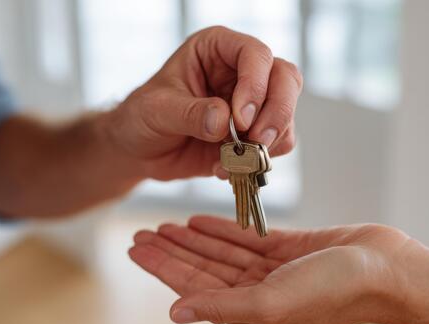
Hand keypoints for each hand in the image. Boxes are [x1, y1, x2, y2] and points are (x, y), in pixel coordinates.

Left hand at [101, 26, 301, 180]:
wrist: (141, 151)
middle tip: (257, 141)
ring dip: (270, 140)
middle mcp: (241, 72)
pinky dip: (259, 161)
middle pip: (285, 79)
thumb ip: (189, 113)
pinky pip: (276, 144)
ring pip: (286, 113)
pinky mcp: (254, 134)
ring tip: (235, 159)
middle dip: (277, 112)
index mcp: (217, 50)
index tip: (240, 119)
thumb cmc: (142, 118)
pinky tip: (226, 168)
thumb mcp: (156, 110)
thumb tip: (223, 121)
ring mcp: (252, 104)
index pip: (255, 54)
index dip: (256, 84)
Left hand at [129, 215, 412, 323]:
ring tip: (162, 224)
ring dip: (191, 239)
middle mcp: (258, 295)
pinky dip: (221, 230)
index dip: (164, 268)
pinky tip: (199, 220)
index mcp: (252, 315)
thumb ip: (222, 305)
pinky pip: (245, 239)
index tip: (137, 249)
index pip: (195, 289)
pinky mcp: (288, 251)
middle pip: (203, 269)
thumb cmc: (336, 291)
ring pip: (220, 253)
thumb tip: (175, 312)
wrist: (387, 270)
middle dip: (171, 251)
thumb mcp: (272, 301)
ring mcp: (273, 272)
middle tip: (139, 233)